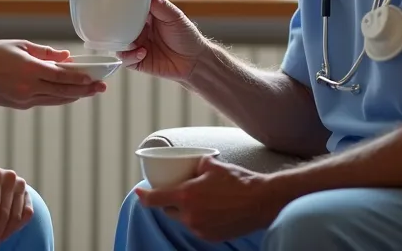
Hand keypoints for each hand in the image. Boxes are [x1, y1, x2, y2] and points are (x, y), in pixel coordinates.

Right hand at [0, 39, 104, 108]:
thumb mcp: (19, 45)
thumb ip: (44, 52)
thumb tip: (65, 57)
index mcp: (29, 69)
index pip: (61, 76)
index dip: (80, 79)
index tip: (94, 78)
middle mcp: (29, 87)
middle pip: (63, 91)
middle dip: (85, 90)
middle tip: (101, 88)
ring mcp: (25, 99)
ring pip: (56, 99)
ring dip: (75, 96)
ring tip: (90, 92)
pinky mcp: (21, 105)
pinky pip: (46, 101)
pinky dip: (60, 97)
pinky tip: (69, 94)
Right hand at [117, 0, 209, 81]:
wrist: (195, 61)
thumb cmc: (186, 35)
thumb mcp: (173, 15)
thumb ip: (156, 1)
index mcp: (145, 16)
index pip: (126, 7)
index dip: (118, 4)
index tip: (111, 0)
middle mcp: (138, 30)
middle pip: (118, 26)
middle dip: (115, 25)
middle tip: (119, 24)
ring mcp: (137, 46)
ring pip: (118, 43)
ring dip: (122, 42)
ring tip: (134, 41)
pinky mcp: (137, 61)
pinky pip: (125, 60)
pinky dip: (130, 56)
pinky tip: (142, 52)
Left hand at [135, 157, 282, 241]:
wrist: (262, 201)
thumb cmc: (238, 180)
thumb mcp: (212, 163)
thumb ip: (194, 164)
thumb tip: (188, 163)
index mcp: (186, 196)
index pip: (154, 200)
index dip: (143, 196)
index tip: (139, 191)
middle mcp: (190, 215)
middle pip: (168, 210)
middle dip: (169, 201)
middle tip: (177, 191)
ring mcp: (200, 229)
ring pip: (183, 219)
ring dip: (186, 210)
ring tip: (200, 199)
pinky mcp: (211, 237)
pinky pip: (197, 227)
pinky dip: (198, 219)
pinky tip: (211, 210)